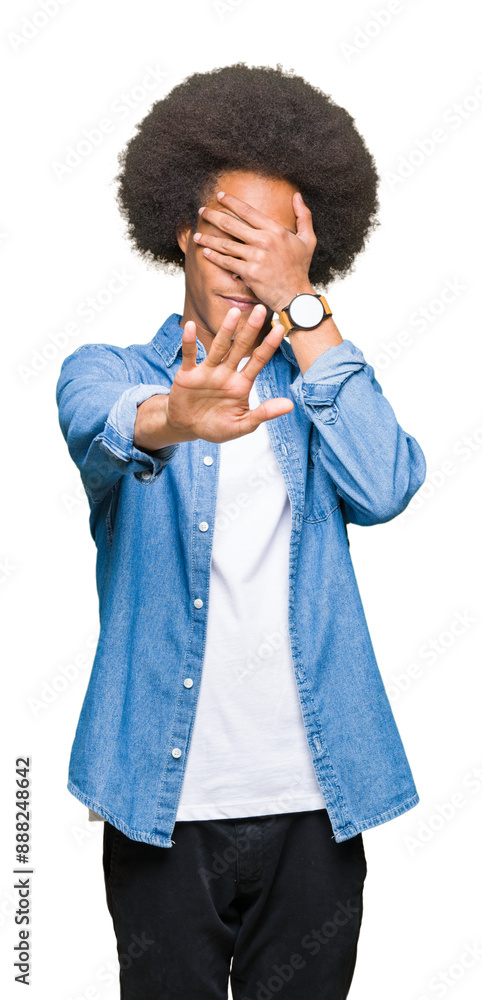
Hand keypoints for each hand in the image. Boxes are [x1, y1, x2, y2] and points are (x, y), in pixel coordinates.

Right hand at [165, 304, 293, 442]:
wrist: (187, 428)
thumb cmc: (216, 426)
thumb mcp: (242, 425)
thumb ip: (264, 414)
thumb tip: (290, 405)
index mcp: (241, 384)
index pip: (258, 360)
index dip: (268, 345)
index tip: (280, 329)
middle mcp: (226, 373)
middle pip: (240, 347)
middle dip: (250, 329)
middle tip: (260, 309)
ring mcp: (207, 371)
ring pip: (218, 347)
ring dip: (226, 330)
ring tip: (234, 312)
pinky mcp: (188, 374)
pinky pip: (190, 355)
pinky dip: (189, 342)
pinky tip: (189, 326)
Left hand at [193, 190, 316, 313]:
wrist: (295, 296)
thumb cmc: (300, 268)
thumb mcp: (308, 240)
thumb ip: (303, 216)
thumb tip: (297, 195)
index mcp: (276, 230)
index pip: (248, 211)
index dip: (231, 202)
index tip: (220, 196)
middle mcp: (264, 241)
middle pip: (231, 224)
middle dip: (213, 216)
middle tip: (202, 211)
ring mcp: (255, 257)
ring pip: (226, 244)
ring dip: (208, 238)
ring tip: (197, 234)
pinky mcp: (248, 273)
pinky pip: (226, 262)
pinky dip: (214, 256)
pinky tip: (205, 251)